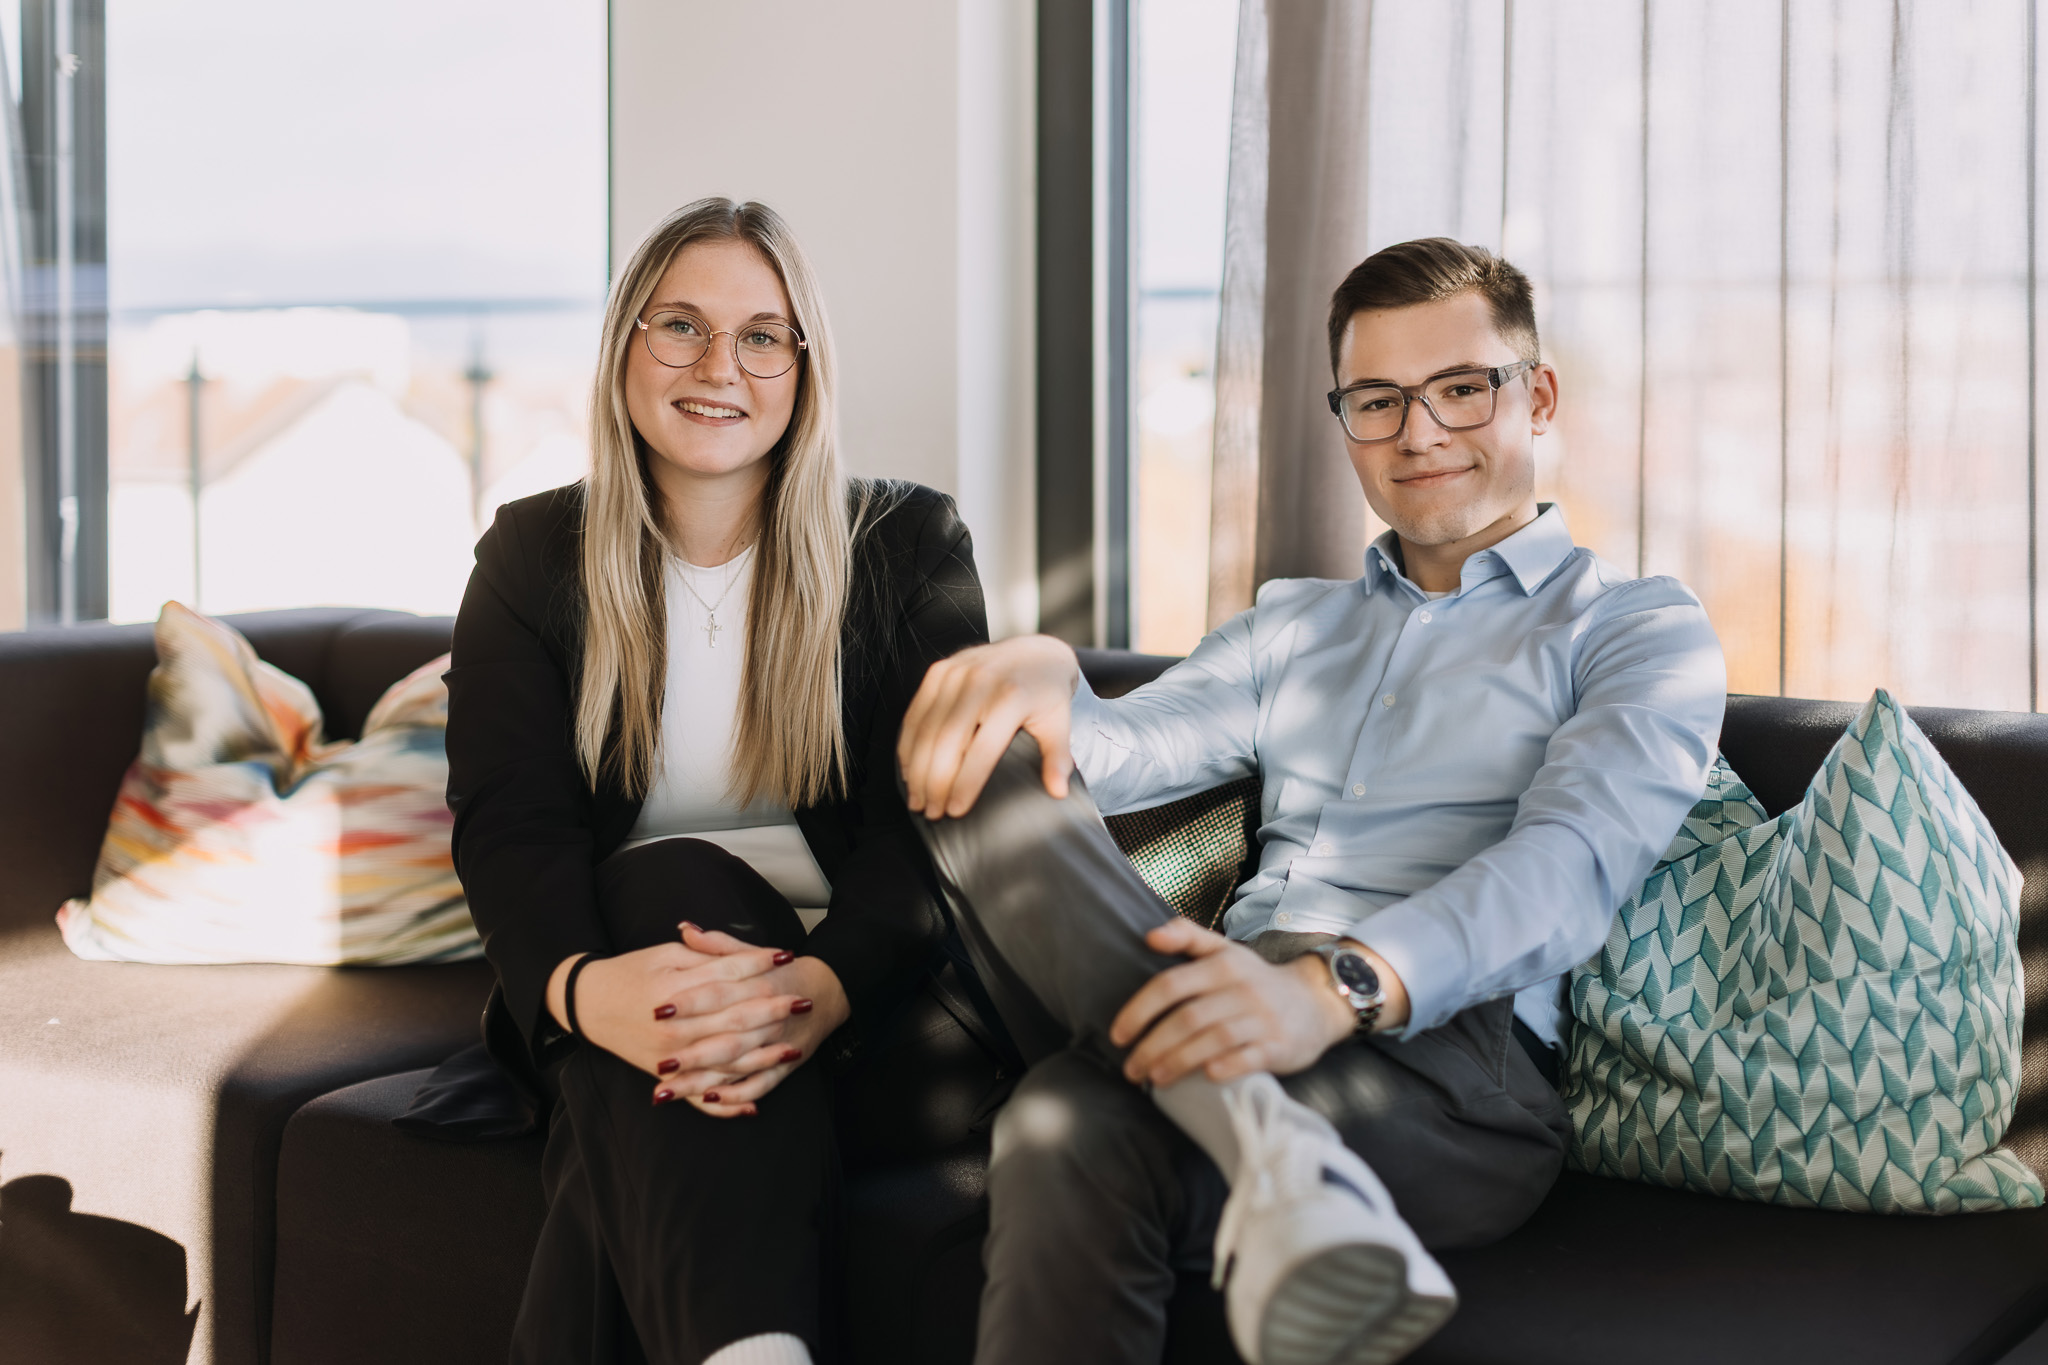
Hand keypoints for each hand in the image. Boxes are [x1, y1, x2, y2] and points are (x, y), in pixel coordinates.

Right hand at [545, 925, 847, 1118]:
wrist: (588, 1003)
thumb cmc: (630, 972)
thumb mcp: (665, 955)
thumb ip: (706, 956)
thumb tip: (749, 957)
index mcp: (672, 992)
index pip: (725, 979)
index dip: (758, 966)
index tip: (786, 957)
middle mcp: (672, 1029)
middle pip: (731, 1020)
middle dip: (771, 1011)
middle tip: (803, 1001)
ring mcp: (667, 1059)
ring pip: (723, 1063)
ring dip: (761, 1058)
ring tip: (794, 1048)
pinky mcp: (664, 1077)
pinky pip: (698, 1099)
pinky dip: (725, 1106)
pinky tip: (753, 1107)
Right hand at [897, 635, 1080, 818]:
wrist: (1035, 650)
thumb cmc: (1046, 693)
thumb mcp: (1059, 723)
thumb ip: (1058, 758)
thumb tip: (1058, 792)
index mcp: (1010, 697)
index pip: (982, 750)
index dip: (966, 784)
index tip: (955, 811)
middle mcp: (980, 682)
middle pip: (947, 741)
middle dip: (935, 782)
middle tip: (931, 812)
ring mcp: (955, 673)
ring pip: (926, 729)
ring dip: (917, 769)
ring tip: (917, 799)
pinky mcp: (939, 671)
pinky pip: (916, 713)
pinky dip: (908, 744)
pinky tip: (908, 770)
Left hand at [1108, 921, 1406, 1086]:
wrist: (1315, 1001)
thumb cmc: (1256, 980)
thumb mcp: (1225, 950)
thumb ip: (1186, 936)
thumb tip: (1148, 936)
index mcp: (1222, 965)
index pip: (1170, 985)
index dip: (1140, 1010)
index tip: (1118, 1035)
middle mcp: (1241, 989)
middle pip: (1187, 1018)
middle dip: (1152, 1046)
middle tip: (1130, 1070)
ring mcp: (1261, 1018)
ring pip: (1212, 1040)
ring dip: (1178, 1062)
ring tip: (1154, 1079)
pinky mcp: (1279, 1046)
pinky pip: (1249, 1058)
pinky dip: (1226, 1068)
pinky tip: (1205, 1078)